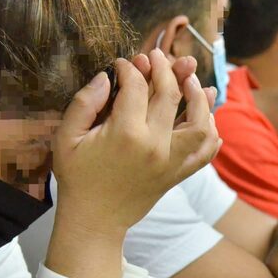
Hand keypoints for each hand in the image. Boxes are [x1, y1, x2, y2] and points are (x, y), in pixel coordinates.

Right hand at [52, 50, 219, 236]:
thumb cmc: (77, 178)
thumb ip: (84, 103)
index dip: (130, 68)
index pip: (137, 86)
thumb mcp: (66, 138)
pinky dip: (211, 133)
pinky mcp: (178, 174)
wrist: (95, 220)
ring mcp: (171, 162)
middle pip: (171, 95)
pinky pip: (205, 152)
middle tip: (157, 56)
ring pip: (201, 123)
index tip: (123, 64)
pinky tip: (206, 116)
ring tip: (191, 79)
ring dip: (199, 97)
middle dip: (165, 68)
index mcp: (126, 133)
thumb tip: (108, 76)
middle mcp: (155, 146)